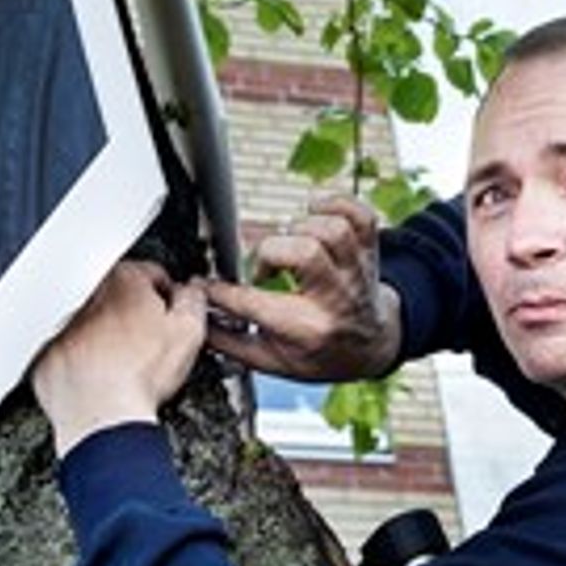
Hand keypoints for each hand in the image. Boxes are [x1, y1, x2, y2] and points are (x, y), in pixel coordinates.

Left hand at [34, 261, 207, 453]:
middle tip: (146, 344)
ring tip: (123, 364)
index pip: (151, 275)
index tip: (167, 316)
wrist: (104, 418)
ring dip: (104, 335)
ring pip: (89, 322)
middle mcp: (85, 296)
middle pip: (117, 296)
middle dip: (132, 314)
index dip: (165, 298)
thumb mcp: (189, 332)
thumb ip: (194, 300)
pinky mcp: (45, 354)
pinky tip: (99, 376)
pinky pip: (67, 350)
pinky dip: (80, 359)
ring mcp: (60, 325)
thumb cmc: (141, 377)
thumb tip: (190, 293)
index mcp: (123, 281)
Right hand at [204, 194, 402, 380]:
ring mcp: (356, 270)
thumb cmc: (318, 352)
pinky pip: (359, 214)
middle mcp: (336, 298)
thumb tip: (194, 324)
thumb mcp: (272, 360)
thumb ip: (230, 342)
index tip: (205, 285)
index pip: (255, 303)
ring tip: (290, 243)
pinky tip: (314, 216)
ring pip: (332, 229)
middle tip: (264, 267)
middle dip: (270, 252)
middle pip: (305, 253)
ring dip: (301, 229)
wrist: (371, 347)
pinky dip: (334, 205)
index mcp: (307, 330)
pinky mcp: (369, 249)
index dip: (220, 291)